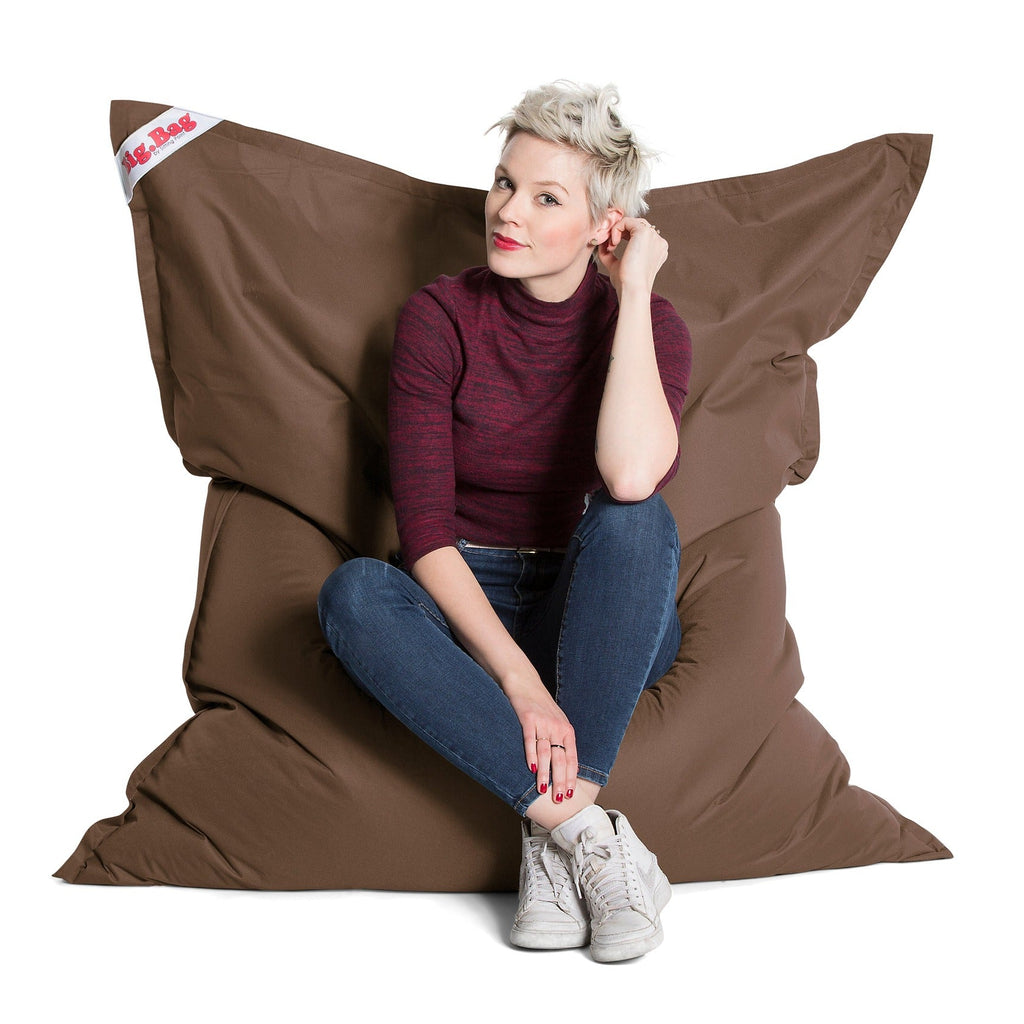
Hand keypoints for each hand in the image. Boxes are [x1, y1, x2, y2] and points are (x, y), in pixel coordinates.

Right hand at [506, 682, 578, 804]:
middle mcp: (557, 727)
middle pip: (561, 758)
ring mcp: (543, 722)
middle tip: (559, 799)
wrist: (525, 682)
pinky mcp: (527, 718)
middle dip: (560, 780)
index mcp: (567, 730)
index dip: (571, 777)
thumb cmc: (540, 705)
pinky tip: (531, 768)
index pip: (571, 758)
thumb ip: (560, 741)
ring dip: (545, 773)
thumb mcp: (556, 722)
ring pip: (546, 752)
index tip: (570, 794)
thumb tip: (562, 767)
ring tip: (543, 790)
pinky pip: (530, 740)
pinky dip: (531, 755)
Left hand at [595, 216, 667, 296]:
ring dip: (617, 231)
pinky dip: (616, 229)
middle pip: (637, 225)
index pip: (639, 233)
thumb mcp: (617, 266)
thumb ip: (610, 255)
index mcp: (656, 250)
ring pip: (632, 222)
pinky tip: (613, 243)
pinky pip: (627, 221)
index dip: (623, 236)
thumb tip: (603, 244)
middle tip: (609, 246)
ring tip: (611, 246)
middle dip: (620, 232)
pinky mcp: (645, 232)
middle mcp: (658, 242)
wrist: (632, 289)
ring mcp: (654, 236)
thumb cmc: (626, 283)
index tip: (611, 248)